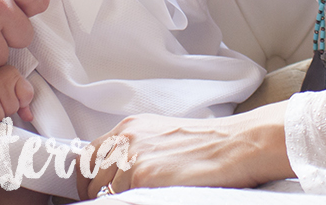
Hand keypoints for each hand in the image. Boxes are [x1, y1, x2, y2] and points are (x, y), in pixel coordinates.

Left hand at [76, 103, 293, 196]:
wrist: (237, 144)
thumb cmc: (210, 143)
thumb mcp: (164, 136)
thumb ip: (139, 149)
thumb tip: (120, 173)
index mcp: (130, 128)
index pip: (89, 156)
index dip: (88, 178)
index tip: (92, 192)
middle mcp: (126, 139)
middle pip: (90, 175)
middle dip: (94, 193)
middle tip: (107, 202)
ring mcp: (133, 158)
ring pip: (104, 191)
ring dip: (113, 199)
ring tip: (133, 199)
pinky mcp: (144, 177)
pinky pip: (121, 200)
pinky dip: (128, 202)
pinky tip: (146, 200)